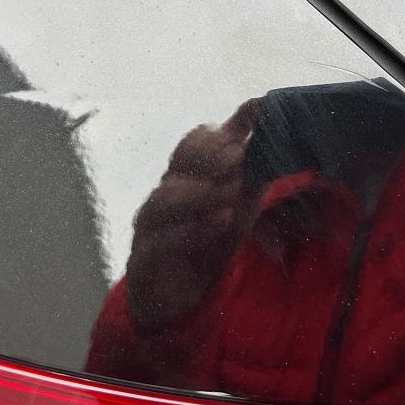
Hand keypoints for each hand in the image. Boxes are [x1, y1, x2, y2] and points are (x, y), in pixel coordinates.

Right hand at [125, 99, 259, 329]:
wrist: (182, 300)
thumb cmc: (209, 241)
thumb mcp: (238, 200)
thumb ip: (247, 158)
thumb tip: (259, 105)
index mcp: (183, 177)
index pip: (191, 144)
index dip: (216, 138)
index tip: (244, 136)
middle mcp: (162, 196)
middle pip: (177, 166)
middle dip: (211, 160)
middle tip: (242, 158)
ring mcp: (148, 227)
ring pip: (166, 199)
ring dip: (202, 194)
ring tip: (232, 192)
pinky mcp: (144, 261)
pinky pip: (161, 241)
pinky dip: (191, 231)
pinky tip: (218, 223)